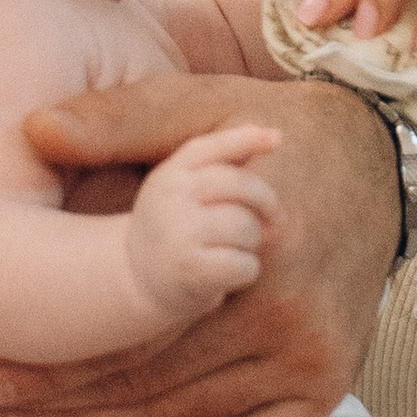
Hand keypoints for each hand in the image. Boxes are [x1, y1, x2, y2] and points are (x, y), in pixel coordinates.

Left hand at [0, 69, 398, 416]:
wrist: (381, 161)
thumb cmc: (278, 135)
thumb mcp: (201, 106)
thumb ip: (121, 118)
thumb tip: (34, 129)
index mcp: (249, 245)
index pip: (127, 321)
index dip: (45, 352)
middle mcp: (286, 312)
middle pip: (147, 378)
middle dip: (52, 398)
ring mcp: (311, 358)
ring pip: (181, 416)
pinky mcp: (327, 385)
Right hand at [126, 119, 279, 323]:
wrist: (139, 280)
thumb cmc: (178, 228)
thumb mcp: (186, 191)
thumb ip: (223, 164)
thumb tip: (273, 136)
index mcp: (169, 175)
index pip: (211, 148)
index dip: (246, 139)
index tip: (278, 138)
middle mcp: (170, 198)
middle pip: (241, 186)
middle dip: (267, 203)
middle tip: (274, 218)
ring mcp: (178, 232)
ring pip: (246, 227)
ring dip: (253, 242)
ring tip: (235, 249)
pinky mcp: (190, 267)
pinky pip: (244, 263)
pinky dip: (247, 270)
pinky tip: (230, 273)